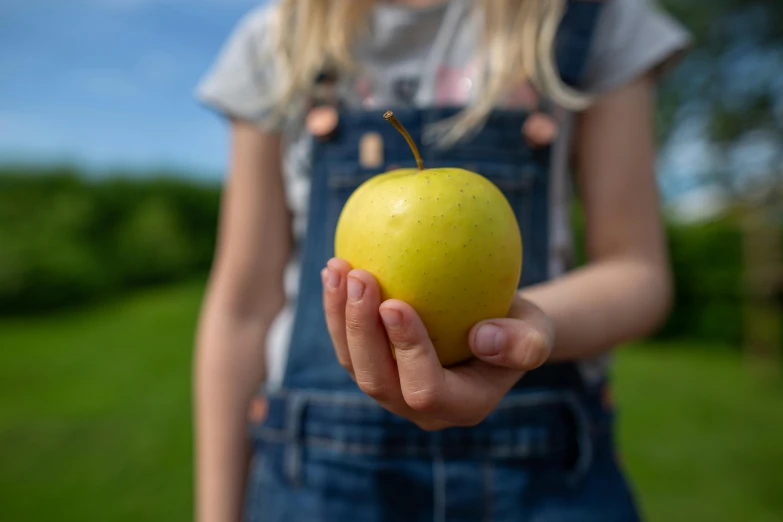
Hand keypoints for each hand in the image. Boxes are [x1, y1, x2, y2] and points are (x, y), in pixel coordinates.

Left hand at [321, 257, 553, 430]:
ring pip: (353, 363)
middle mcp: (420, 408)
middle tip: (360, 276)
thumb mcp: (537, 331)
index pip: (426, 389)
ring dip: (340, 315)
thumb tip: (483, 339)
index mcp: (461, 406)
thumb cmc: (520, 325)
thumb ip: (525, 343)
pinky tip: (334, 269)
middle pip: (377, 381)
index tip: (395, 303)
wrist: (497, 325)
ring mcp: (393, 391)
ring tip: (338, 267)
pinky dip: (336, 308)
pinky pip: (346, 343)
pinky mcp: (374, 366)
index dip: (407, 351)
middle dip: (361, 330)